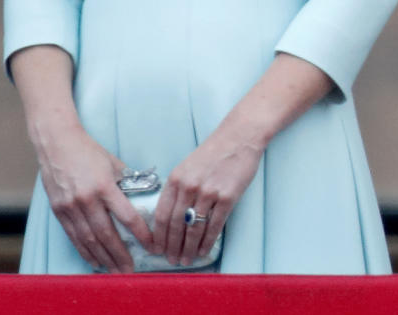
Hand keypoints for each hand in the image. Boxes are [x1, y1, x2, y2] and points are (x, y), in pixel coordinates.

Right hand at [36, 124, 153, 271]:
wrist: (58, 144)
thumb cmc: (89, 151)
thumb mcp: (113, 163)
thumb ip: (126, 181)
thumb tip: (141, 194)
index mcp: (105, 185)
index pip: (126, 215)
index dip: (140, 233)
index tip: (151, 245)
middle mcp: (87, 199)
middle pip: (106, 234)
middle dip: (120, 254)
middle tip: (130, 270)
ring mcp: (71, 207)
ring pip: (89, 240)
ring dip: (103, 257)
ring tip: (114, 270)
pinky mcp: (59, 211)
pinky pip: (74, 237)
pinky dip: (85, 251)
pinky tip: (94, 260)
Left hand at [151, 123, 262, 265]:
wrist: (239, 136)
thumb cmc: (214, 152)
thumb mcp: (188, 166)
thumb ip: (178, 189)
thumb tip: (171, 218)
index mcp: (176, 179)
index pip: (161, 215)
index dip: (159, 236)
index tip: (158, 250)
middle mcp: (189, 186)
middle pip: (175, 226)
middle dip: (172, 247)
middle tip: (173, 260)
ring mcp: (208, 192)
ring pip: (194, 229)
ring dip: (189, 248)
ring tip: (187, 259)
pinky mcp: (227, 197)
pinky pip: (214, 226)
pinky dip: (207, 242)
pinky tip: (204, 250)